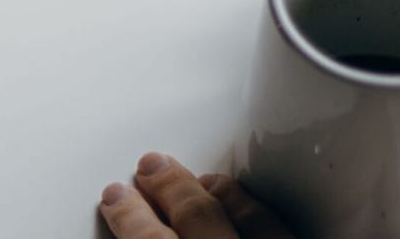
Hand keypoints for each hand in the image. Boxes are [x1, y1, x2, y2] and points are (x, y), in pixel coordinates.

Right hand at [99, 152, 292, 238]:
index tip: (116, 197)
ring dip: (217, 192)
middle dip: (168, 186)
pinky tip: (246, 202)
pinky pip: (282, 229)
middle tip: (149, 167)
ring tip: (197, 177)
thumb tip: (131, 231)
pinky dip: (258, 210)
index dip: (128, 215)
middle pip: (195, 215)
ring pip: (246, 217)